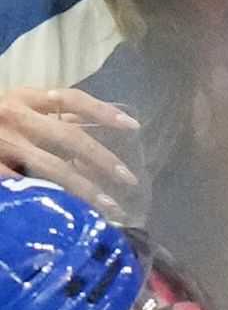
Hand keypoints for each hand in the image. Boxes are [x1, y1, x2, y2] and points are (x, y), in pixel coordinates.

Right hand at [0, 87, 139, 216]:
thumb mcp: (15, 108)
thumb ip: (49, 117)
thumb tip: (92, 135)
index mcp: (23, 98)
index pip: (71, 99)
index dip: (103, 111)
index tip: (133, 126)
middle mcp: (14, 116)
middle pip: (69, 137)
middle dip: (103, 160)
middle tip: (128, 179)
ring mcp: (1, 143)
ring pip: (52, 167)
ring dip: (84, 188)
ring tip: (108, 206)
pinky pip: (25, 185)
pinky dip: (50, 198)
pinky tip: (69, 212)